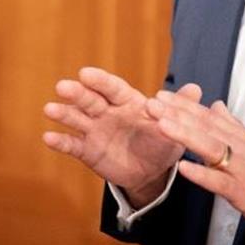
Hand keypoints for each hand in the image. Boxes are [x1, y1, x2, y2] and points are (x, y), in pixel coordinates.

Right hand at [43, 67, 200, 203]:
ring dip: (63, 113)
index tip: (85, 73)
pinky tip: (48, 136)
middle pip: (90, 100)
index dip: (100, 81)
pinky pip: (72, 145)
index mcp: (127, 102)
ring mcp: (95, 130)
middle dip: (77, 93)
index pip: (113, 88)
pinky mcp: (88, 150)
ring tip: (50, 108)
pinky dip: (60, 141)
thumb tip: (197, 89)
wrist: (150, 171)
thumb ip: (180, 109)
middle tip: (62, 86)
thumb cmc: (162, 142)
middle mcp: (108, 112)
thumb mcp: (175, 127)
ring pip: (77, 118)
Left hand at [148, 90, 244, 240]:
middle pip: (205, 127)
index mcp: (240, 137)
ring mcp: (241, 169)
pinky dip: (202, 175)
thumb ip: (233, 125)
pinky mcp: (244, 192)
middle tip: (151, 103)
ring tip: (162, 125)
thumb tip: (216, 105)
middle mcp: (240, 148)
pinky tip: (183, 168)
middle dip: (176, 114)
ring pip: (210, 148)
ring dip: (185, 135)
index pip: (208, 116)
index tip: (162, 95)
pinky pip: (220, 182)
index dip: (184, 105)